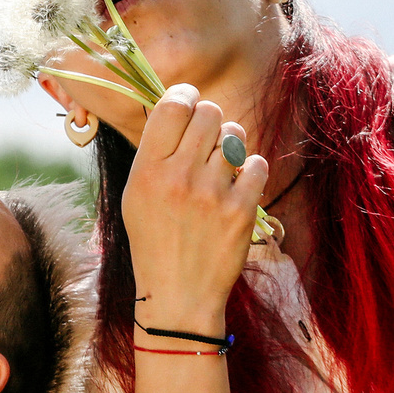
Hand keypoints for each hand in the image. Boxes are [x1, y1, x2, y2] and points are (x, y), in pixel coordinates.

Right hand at [123, 86, 268, 333]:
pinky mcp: (241, 211)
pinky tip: (237, 188)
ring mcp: (212, 193)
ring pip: (234, 135)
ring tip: (221, 169)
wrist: (178, 296)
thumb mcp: (136, 196)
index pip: (172, 105)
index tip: (189, 102)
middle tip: (207, 141)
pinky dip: (250, 172)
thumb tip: (178, 109)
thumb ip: (154, 153)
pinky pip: (257, 164)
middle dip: (210, 121)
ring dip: (230, 146)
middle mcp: (178, 176)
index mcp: (147, 170)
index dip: (185, 95)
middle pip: (208, 112)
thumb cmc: (154, 242)